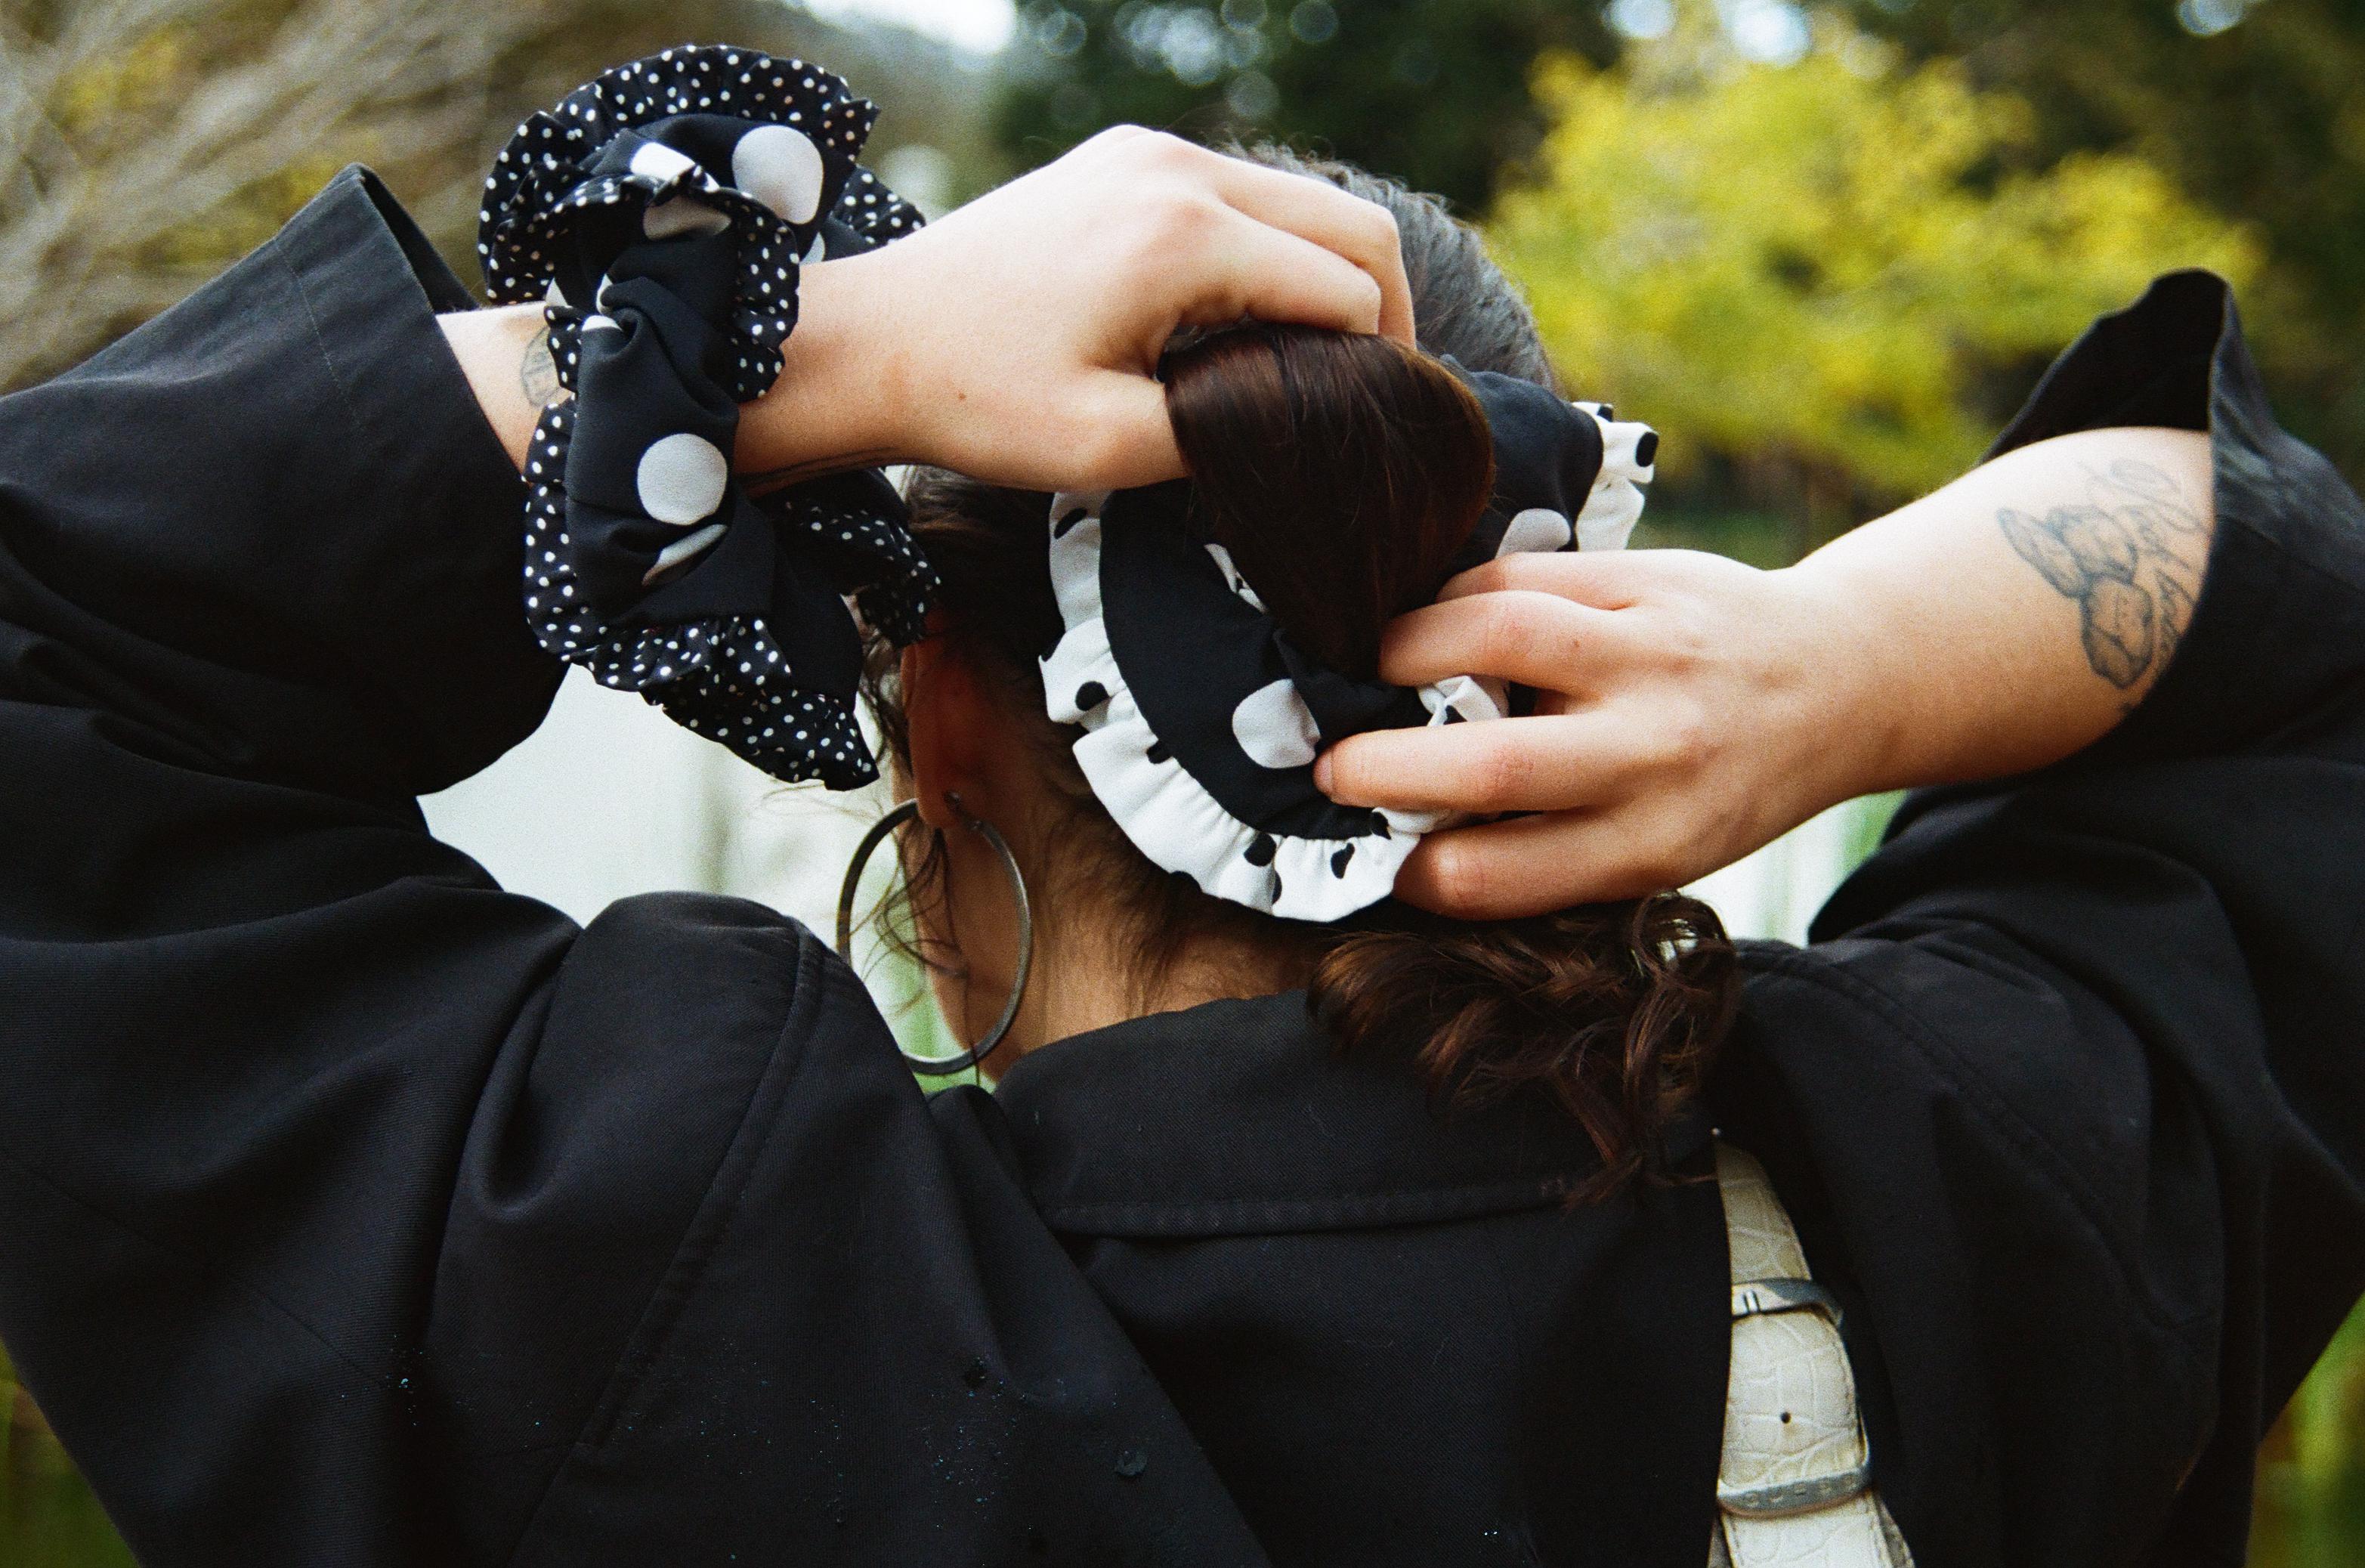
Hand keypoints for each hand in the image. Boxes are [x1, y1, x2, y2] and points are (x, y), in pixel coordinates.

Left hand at [767, 126, 1413, 490]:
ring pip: (1302, 203)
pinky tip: (1253, 319)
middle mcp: (1176, 170)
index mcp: (1182, 236)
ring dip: (1329, 276)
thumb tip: (1305, 428)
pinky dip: (1272, 250)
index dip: (1379, 363)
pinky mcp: (1125, 159)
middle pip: (1349, 225)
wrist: (872, 342)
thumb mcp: (1107, 448)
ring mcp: (1148, 154)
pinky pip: (1242, 193)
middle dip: (1384, 310)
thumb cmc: (976, 399)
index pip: (1346, 289)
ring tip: (1321, 362)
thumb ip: (1228, 436)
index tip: (1369, 425)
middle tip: (1379, 391)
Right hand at [1315, 550, 1875, 919]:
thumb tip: (1414, 841)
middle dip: (1380, 768)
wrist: (1834, 682)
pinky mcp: (1648, 578)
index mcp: (1655, 842)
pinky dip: (1454, 596)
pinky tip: (1434, 619)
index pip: (1498, 877)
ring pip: (1496, 635)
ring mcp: (1654, 655)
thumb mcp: (1661, 844)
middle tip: (1330, 768)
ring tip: (1373, 669)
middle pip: (1490, 767)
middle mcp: (1657, 754)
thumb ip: (1558, 848)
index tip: (1381, 861)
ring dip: (1403, 650)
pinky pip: (1520, 576)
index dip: (1413, 874)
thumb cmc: (1721, 781)